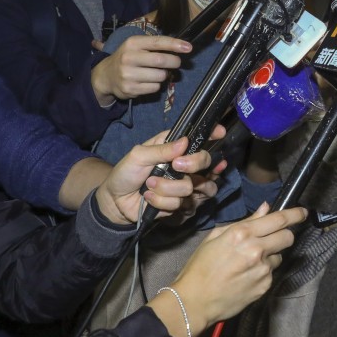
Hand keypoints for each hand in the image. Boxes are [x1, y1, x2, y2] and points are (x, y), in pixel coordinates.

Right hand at [90, 34, 191, 105]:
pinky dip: (156, 85)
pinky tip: (148, 81)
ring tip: (156, 72)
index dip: (174, 44)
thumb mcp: (136, 46)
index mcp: (132, 43)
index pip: (157, 42)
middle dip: (174, 62)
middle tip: (176, 62)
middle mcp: (129, 58)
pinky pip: (154, 88)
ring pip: (160, 76)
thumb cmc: (128, 58)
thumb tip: (180, 47)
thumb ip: (154, 46)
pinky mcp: (130, 89)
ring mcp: (128, 74)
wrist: (106, 76)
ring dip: (164, 75)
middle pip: (161, 60)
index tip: (188, 47)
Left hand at [93, 128, 222, 224]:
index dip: (212, 134)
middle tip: (176, 166)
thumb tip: (185, 142)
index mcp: (174, 148)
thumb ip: (161, 149)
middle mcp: (184, 166)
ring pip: (192, 187)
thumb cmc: (125, 173)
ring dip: (168, 188)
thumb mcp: (138, 155)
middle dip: (193, 164)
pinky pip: (180, 204)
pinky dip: (161, 201)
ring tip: (150, 186)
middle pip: (206, 162)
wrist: (116, 201)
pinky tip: (149, 198)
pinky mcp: (180, 204)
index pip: (198, 139)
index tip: (220, 133)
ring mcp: (184, 185)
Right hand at [168, 203, 306, 334]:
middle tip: (273, 238)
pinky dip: (263, 272)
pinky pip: (271, 273)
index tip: (303, 212)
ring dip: (270, 256)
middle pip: (288, 237)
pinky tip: (246, 276)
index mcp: (242, 234)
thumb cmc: (200, 267)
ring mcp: (263, 270)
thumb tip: (265, 209)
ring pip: (279, 256)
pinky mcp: (265, 286)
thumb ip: (245, 222)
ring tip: (249, 263)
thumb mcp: (215, 237)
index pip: (279, 219)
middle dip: (285, 234)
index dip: (295, 214)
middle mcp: (256, 250)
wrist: (195, 301)